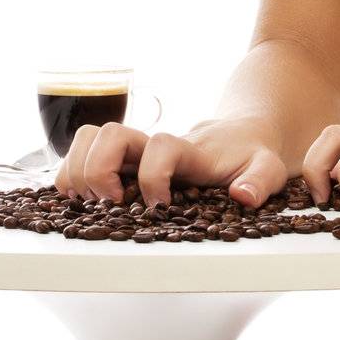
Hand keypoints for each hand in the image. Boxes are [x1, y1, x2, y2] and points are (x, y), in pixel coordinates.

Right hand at [53, 116, 289, 210]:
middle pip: (109, 133)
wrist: (241, 135)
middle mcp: (154, 145)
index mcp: (188, 150)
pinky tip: (81, 202)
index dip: (153, 175)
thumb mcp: (268, 168)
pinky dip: (70, 174)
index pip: (161, 145)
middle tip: (112, 206)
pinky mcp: (123, 159)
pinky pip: (82, 153)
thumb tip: (243, 196)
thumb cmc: (250, 156)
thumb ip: (260, 181)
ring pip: (88, 138)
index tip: (160, 205)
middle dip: (98, 171)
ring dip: (77, 171)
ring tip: (90, 205)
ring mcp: (135, 150)